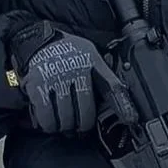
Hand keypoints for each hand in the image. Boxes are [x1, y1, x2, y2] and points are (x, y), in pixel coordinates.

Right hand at [3, 17, 112, 134]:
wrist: (36, 39)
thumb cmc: (67, 51)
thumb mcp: (91, 55)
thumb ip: (105, 75)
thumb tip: (123, 99)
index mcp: (91, 62)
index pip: (111, 87)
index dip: (122, 105)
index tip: (130, 119)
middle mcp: (74, 71)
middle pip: (86, 112)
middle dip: (83, 125)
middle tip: (80, 128)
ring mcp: (54, 80)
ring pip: (66, 118)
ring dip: (66, 127)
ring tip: (66, 126)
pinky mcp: (37, 88)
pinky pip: (47, 117)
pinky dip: (49, 124)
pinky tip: (51, 122)